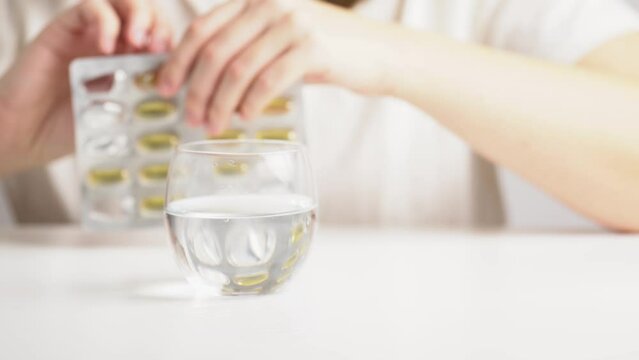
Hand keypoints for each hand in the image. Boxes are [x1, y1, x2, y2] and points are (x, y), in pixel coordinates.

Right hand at [0, 0, 171, 174]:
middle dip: (159, 24)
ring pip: (121, 1)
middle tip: (157, 47)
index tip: (176, 63)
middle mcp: (114, 42)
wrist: (28, 135)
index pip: (162, 35)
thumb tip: (187, 97)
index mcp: (132, 60)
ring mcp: (90, 32)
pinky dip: (104, 21)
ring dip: (137, 14)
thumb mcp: (124, 116)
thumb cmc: (76, 131)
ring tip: (139, 40)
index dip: (174, 42)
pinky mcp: (64, 28)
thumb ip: (149, 100)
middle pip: (147, 11)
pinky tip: (107, 47)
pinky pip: (90, 7)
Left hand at [157, 0, 391, 134]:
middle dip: (195, 89)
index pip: (201, 28)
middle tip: (190, 117)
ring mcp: (293, 24)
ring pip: (238, 69)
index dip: (177, 61)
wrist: (377, 52)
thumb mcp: (279, 37)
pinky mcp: (313, 48)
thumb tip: (199, 77)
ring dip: (219, 103)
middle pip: (215, 51)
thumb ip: (245, 45)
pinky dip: (252, 103)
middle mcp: (270, 4)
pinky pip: (269, 80)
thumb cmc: (324, 50)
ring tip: (213, 125)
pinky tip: (245, 117)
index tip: (164, 88)